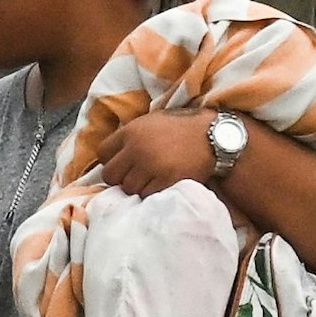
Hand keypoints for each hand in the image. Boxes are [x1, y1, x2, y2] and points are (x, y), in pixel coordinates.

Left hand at [99, 110, 223, 196]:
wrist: (214, 136)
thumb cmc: (182, 128)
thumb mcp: (152, 121)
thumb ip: (130, 135)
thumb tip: (111, 153)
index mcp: (131, 131)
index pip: (102, 153)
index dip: (110, 160)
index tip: (122, 164)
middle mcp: (136, 149)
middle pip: (110, 175)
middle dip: (120, 177)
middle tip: (134, 176)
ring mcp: (151, 166)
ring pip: (128, 188)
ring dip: (137, 186)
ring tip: (150, 179)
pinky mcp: (165, 181)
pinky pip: (146, 195)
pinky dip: (152, 192)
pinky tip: (161, 183)